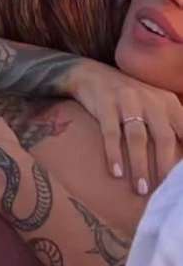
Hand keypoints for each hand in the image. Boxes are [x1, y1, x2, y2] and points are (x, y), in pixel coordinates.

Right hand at [65, 59, 182, 193]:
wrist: (92, 74)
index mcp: (168, 102)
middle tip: (164, 191)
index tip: (182, 180)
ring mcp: (127, 101)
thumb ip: (171, 125)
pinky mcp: (105, 104)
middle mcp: (151, 100)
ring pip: (137, 137)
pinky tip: (116, 173)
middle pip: (163, 137)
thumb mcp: (155, 105)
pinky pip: (111, 133)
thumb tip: (182, 157)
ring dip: (140, 165)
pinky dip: (114, 154)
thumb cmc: (129, 99)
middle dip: (165, 167)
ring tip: (141, 189)